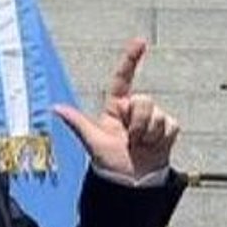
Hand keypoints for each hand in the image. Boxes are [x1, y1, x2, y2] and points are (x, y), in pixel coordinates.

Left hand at [54, 40, 178, 180]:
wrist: (132, 183)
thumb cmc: (110, 164)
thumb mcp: (93, 142)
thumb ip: (78, 123)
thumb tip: (56, 108)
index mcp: (116, 108)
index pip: (123, 79)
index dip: (131, 59)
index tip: (140, 42)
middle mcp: (134, 110)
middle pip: (144, 100)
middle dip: (138, 121)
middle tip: (131, 140)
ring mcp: (153, 120)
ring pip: (158, 114)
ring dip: (149, 133)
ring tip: (141, 146)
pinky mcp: (168, 130)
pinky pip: (170, 125)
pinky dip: (162, 138)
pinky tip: (154, 147)